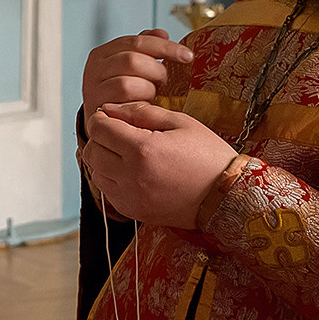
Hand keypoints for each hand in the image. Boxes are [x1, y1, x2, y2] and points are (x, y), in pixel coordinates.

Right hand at [82, 30, 195, 115]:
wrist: (104, 125)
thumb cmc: (122, 96)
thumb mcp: (131, 69)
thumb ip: (144, 49)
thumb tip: (162, 33)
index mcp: (103, 53)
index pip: (138, 41)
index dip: (165, 46)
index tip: (187, 56)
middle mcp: (94, 68)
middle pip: (133, 59)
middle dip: (156, 71)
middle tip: (164, 82)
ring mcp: (92, 89)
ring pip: (127, 82)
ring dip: (148, 89)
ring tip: (152, 94)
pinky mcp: (97, 108)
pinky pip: (124, 102)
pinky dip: (140, 101)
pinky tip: (145, 104)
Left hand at [82, 101, 237, 229]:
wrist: (227, 197)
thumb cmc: (208, 156)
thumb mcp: (180, 122)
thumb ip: (141, 112)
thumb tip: (111, 108)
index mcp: (142, 150)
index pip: (99, 128)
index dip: (102, 117)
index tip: (113, 115)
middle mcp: (131, 176)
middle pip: (91, 150)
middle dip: (100, 137)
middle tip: (119, 132)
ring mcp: (130, 197)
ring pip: (95, 172)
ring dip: (104, 159)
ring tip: (128, 152)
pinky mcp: (133, 211)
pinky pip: (107, 191)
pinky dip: (112, 178)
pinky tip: (133, 171)